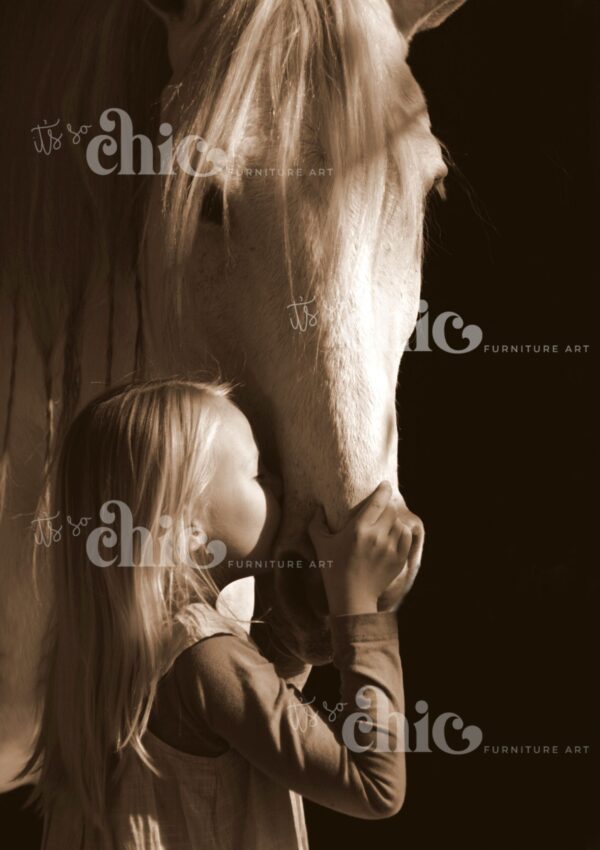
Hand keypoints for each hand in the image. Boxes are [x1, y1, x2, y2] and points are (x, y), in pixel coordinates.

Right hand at [308, 481, 423, 615]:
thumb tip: (318, 509)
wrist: (352, 598)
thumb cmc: (333, 570)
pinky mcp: (399, 559)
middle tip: (381, 509)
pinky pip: (406, 537)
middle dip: (386, 507)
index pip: (377, 502)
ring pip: (400, 523)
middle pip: (390, 511)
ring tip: (386, 524)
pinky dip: (402, 533)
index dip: (383, 490)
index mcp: (358, 530)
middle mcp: (376, 537)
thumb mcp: (321, 546)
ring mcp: (390, 549)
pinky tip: (394, 534)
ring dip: (394, 521)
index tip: (385, 485)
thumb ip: (316, 524)